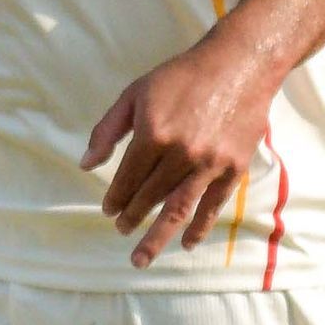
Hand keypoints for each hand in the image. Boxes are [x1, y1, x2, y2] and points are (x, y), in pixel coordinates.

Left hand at [86, 29, 279, 264]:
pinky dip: (198, 227)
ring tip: (141, 258)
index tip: (109, 211)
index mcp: (153, 133)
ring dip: (158, 237)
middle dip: (132, 218)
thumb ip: (107, 130)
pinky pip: (212, 206)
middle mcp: (181, 152)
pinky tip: (186, 243)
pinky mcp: (233, 168)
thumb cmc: (182, 77)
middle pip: (150, 197)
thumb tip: (85, 165)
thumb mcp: (136, 93)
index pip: (127, 178)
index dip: (116, 198)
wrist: (239, 65)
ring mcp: (209, 162)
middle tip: (121, 233)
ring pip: (178, 209)